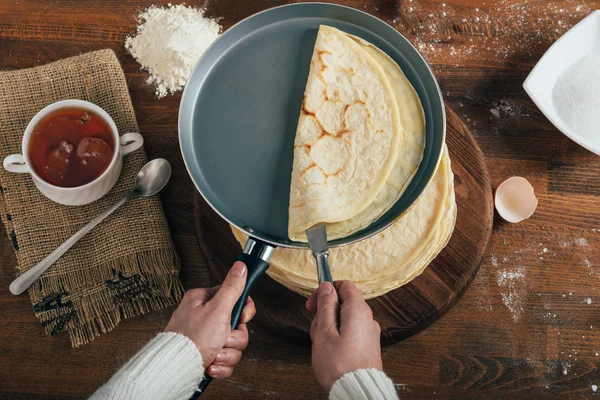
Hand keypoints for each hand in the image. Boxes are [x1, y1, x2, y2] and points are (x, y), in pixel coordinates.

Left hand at [165, 261, 255, 378]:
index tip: (242, 319)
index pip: (235, 299)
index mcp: (203, 300)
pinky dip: (220, 365)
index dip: (243, 311)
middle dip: (234, 339)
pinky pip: (224, 360)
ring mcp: (204, 337)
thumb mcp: (217, 309)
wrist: (175, 371)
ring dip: (227, 354)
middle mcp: (203, 317)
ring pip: (232, 345)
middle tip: (224, 340)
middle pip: (236, 326)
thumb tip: (240, 266)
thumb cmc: (192, 339)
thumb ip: (232, 288)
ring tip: (214, 355)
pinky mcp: (205, 354)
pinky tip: (210, 365)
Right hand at [306, 280, 381, 390]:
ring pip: (345, 320)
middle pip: (343, 304)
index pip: (344, 286)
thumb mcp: (324, 331)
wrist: (357, 392)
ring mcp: (369, 333)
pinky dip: (338, 337)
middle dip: (325, 313)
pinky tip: (331, 352)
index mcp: (358, 310)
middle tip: (316, 330)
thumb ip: (325, 306)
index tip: (313, 304)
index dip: (326, 291)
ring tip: (322, 345)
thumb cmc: (339, 365)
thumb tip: (327, 287)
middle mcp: (368, 319)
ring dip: (330, 328)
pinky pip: (350, 333)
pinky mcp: (368, 346)